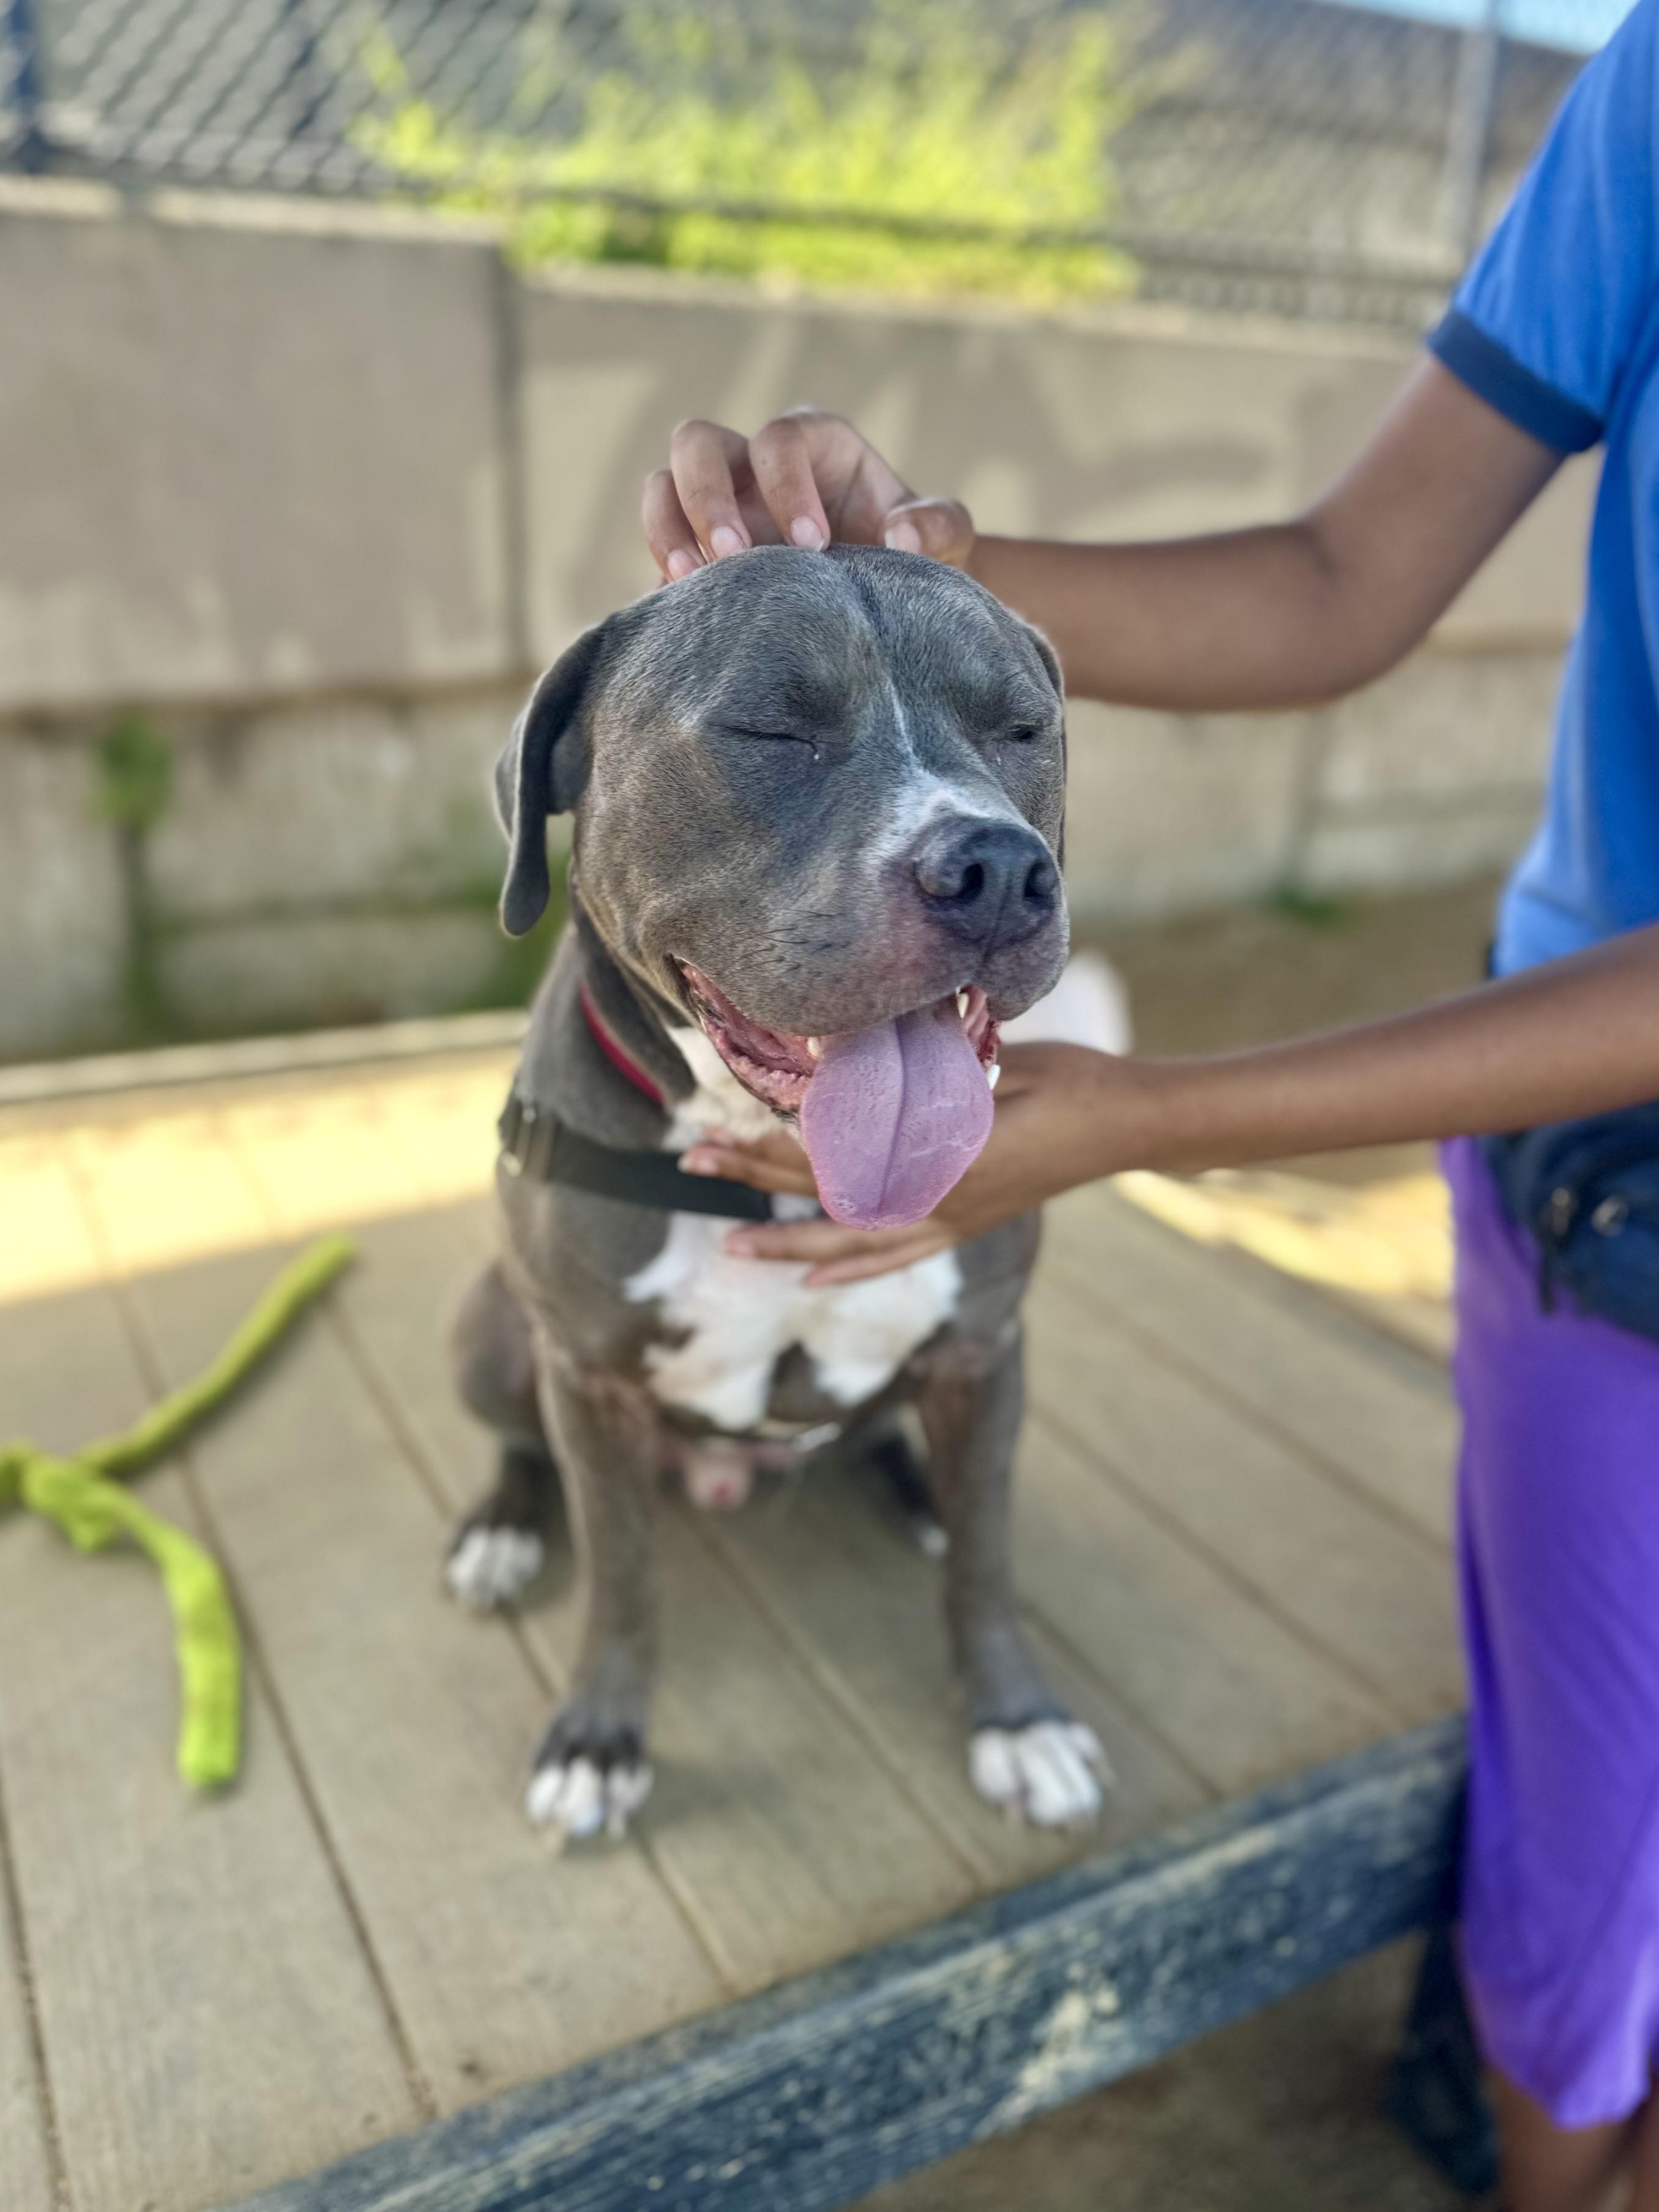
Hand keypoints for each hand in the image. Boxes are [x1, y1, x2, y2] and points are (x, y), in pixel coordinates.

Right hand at [643, 406, 975, 580]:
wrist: (892, 601)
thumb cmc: (918, 555)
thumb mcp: (947, 535)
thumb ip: (938, 526)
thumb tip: (900, 537)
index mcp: (813, 443)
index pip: (779, 438)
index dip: (787, 483)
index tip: (814, 545)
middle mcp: (753, 464)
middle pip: (698, 444)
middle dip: (708, 496)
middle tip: (736, 557)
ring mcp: (718, 507)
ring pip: (663, 487)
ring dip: (669, 530)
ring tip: (692, 582)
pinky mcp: (699, 554)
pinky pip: (662, 554)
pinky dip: (663, 582)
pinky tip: (680, 617)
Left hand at [680, 1044, 1132, 1283]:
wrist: (1130, 1125)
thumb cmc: (1069, 1080)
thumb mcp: (994, 1060)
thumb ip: (929, 1070)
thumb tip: (859, 1059)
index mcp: (936, 1156)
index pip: (833, 1154)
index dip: (769, 1141)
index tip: (719, 1127)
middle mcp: (934, 1200)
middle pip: (823, 1193)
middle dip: (753, 1177)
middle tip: (693, 1161)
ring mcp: (950, 1220)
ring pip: (849, 1238)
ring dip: (787, 1236)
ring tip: (733, 1241)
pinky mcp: (965, 1225)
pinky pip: (894, 1254)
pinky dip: (849, 1264)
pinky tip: (811, 1274)